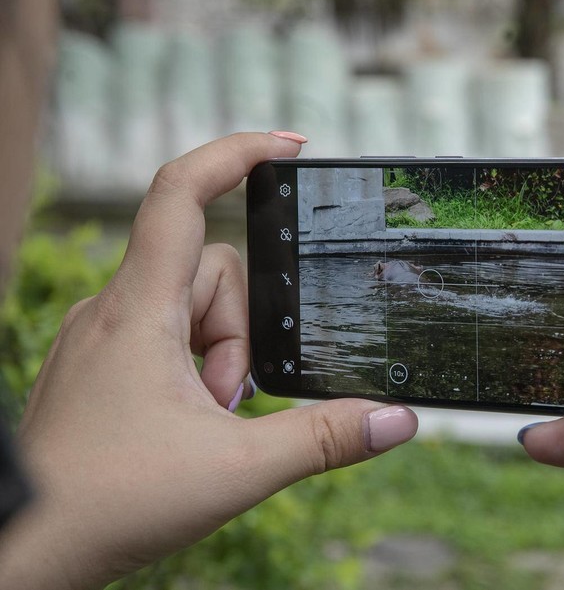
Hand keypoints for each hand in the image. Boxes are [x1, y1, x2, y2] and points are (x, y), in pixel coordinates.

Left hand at [0, 133, 417, 589]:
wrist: (23, 551)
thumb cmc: (109, 503)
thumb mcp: (238, 468)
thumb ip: (324, 439)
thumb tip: (397, 419)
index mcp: (140, 309)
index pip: (182, 193)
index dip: (237, 152)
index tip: (291, 145)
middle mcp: (114, 308)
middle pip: (209, 268)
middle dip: (242, 329)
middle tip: (229, 398)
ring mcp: (104, 335)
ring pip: (190, 307)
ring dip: (219, 355)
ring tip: (208, 419)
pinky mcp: (102, 363)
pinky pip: (165, 334)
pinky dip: (195, 366)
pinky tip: (193, 419)